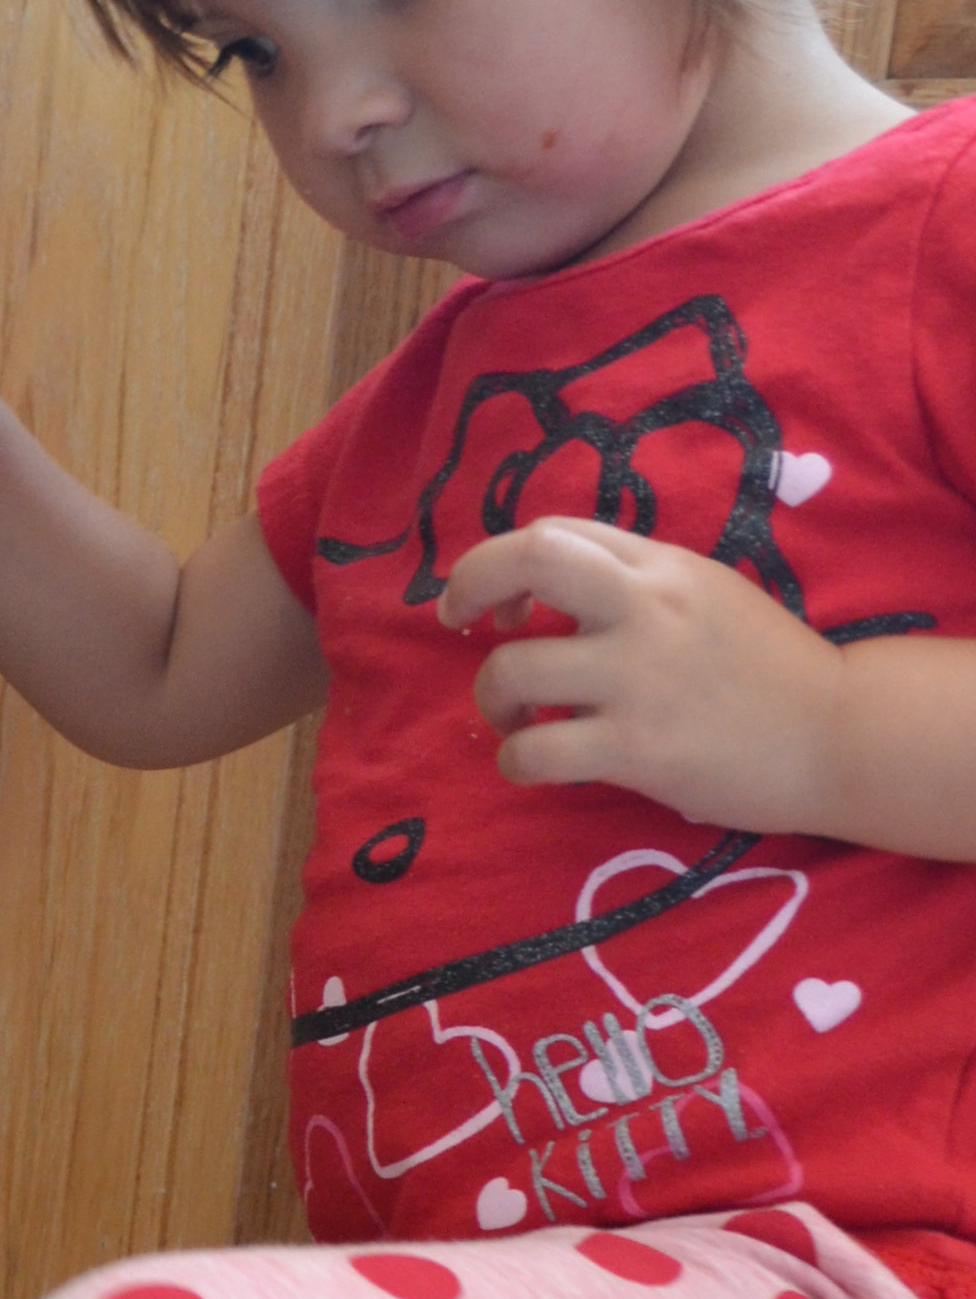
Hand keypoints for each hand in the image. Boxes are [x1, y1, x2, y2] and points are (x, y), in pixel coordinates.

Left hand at [440, 518, 845, 831]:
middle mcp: (645, 608)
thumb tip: (551, 596)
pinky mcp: (637, 748)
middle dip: (469, 586)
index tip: (505, 607)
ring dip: (492, 699)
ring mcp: (638, 678)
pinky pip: (533, 752)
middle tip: (458, 626)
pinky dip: (514, 761)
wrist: (839, 734)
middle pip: (527, 560)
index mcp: (660, 566)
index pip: (553, 534)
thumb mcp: (706, 594)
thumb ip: (637, 585)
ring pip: (510, 671)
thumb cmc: (768, 670)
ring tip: (518, 720)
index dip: (504, 563)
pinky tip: (533, 764)